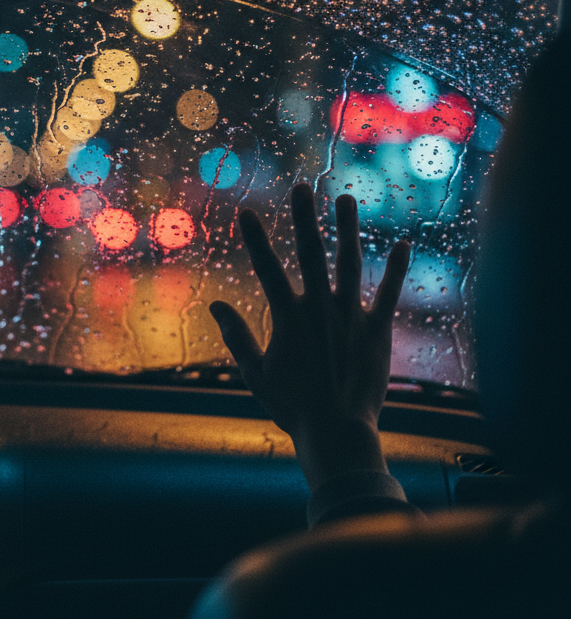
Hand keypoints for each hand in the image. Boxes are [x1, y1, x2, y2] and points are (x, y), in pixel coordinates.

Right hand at [210, 184, 409, 488]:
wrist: (337, 431)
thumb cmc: (292, 406)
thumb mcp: (254, 373)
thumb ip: (236, 336)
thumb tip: (216, 307)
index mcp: (288, 317)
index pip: (266, 269)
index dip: (254, 239)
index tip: (244, 212)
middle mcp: (320, 309)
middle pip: (311, 253)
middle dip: (304, 217)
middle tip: (301, 186)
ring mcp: (351, 317)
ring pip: (350, 264)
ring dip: (348, 230)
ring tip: (346, 200)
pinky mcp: (378, 331)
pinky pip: (390, 294)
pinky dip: (396, 269)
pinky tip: (403, 244)